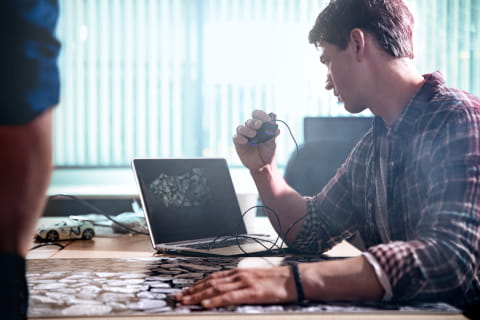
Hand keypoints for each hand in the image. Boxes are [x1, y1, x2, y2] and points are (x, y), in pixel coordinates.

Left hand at [176, 266, 295, 308]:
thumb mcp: (254, 279)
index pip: (212, 278)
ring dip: (199, 296)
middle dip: (192, 291)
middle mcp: (238, 275)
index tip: (185, 291)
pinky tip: (206, 304)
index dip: (197, 285)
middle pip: (210, 283)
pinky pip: (230, 297)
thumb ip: (239, 283)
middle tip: (179, 298)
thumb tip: (226, 290)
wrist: (294, 279)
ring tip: (186, 301)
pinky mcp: (252, 292)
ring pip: (216, 289)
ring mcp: (244, 283)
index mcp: (239, 272)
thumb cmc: (276, 281)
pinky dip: (216, 300)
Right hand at [233, 110, 279, 172]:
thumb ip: (272, 136)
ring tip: (253, 135)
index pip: (258, 116)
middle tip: (259, 125)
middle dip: (254, 122)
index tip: (267, 119)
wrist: (263, 166)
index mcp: (260, 127)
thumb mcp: (272, 144)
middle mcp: (251, 129)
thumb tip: (277, 129)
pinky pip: (236, 137)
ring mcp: (244, 136)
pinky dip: (240, 137)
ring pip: (241, 128)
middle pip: (249, 121)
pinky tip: (245, 141)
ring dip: (247, 129)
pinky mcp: (238, 143)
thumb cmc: (268, 153)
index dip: (261, 115)